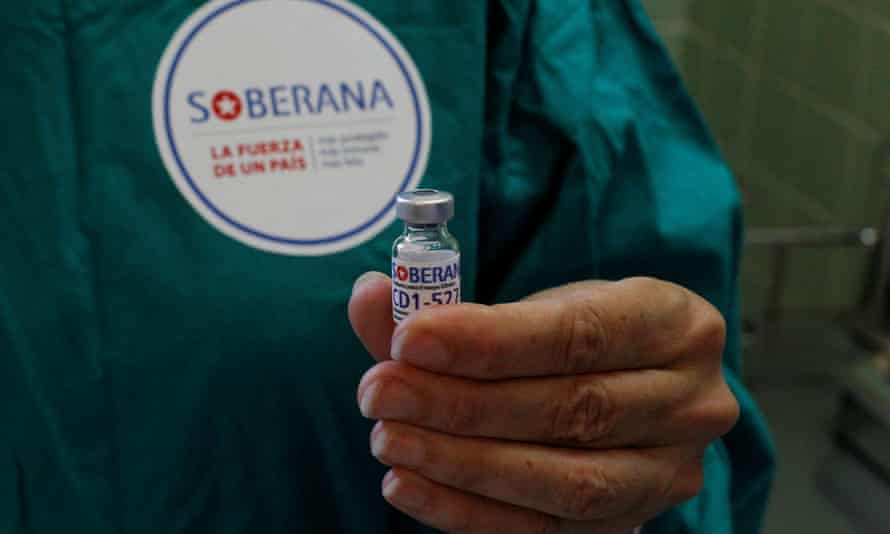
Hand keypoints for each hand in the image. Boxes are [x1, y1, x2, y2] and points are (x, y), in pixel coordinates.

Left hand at [349, 274, 738, 533]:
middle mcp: (690, 402)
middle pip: (572, 410)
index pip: (582, 334)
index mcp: (675, 324)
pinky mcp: (629, 524)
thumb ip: (448, 305)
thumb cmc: (576, 338)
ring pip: (565, 482)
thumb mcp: (531, 305)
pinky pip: (545, 531)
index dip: (492, 341)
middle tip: (381, 391)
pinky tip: (409, 487)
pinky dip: (468, 513)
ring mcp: (668, 474)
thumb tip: (369, 296)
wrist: (627, 389)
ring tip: (389, 440)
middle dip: (463, 405)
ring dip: (462, 464)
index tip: (410, 339)